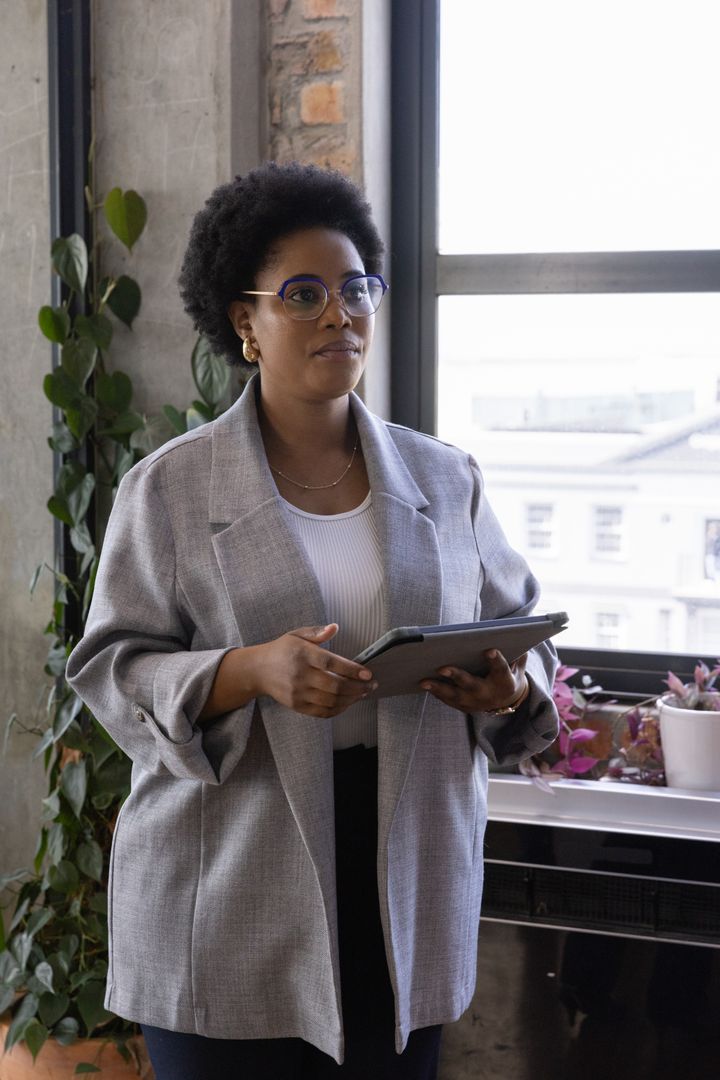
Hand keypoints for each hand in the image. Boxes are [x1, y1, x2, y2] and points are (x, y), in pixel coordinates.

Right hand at [253, 624, 375, 717]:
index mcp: (302, 654)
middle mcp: (300, 674)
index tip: (368, 674)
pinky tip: (348, 703)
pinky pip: (322, 712)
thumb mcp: (296, 634)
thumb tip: (335, 627)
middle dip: (357, 687)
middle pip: (334, 685)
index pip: (331, 663)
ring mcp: (298, 692)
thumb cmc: (282, 650)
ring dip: (351, 699)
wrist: (258, 670)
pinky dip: (339, 709)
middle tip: (371, 685)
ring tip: (363, 694)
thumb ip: (317, 632)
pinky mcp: (296, 705)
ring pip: (331, 701)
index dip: (352, 670)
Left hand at [420, 650, 528, 713]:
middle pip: (472, 685)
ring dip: (438, 688)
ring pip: (455, 696)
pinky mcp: (465, 707)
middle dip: (457, 677)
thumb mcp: (517, 665)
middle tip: (441, 668)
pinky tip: (424, 684)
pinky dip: (436, 693)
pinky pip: (449, 701)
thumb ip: (516, 653)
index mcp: (505, 682)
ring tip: (423, 681)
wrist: (506, 700)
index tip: (489, 650)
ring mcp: (476, 703)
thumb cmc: (508, 674)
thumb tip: (512, 635)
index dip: (496, 660)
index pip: (501, 669)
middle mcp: (489, 695)